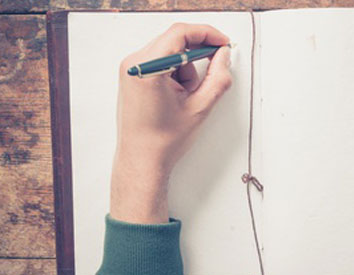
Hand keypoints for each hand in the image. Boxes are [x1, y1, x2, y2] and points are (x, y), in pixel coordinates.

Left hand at [110, 23, 231, 223]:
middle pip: (174, 40)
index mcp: (146, 69)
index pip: (180, 34)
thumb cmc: (162, 141)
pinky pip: (161, 62)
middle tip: (215, 67)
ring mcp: (130, 69)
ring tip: (186, 97)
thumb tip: (223, 56)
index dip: (206, 34)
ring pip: (169, 51)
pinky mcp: (132, 75)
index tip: (222, 43)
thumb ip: (218, 77)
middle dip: (198, 54)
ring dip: (186, 68)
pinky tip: (177, 96)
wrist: (141, 160)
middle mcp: (134, 64)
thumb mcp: (200, 107)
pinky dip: (175, 73)